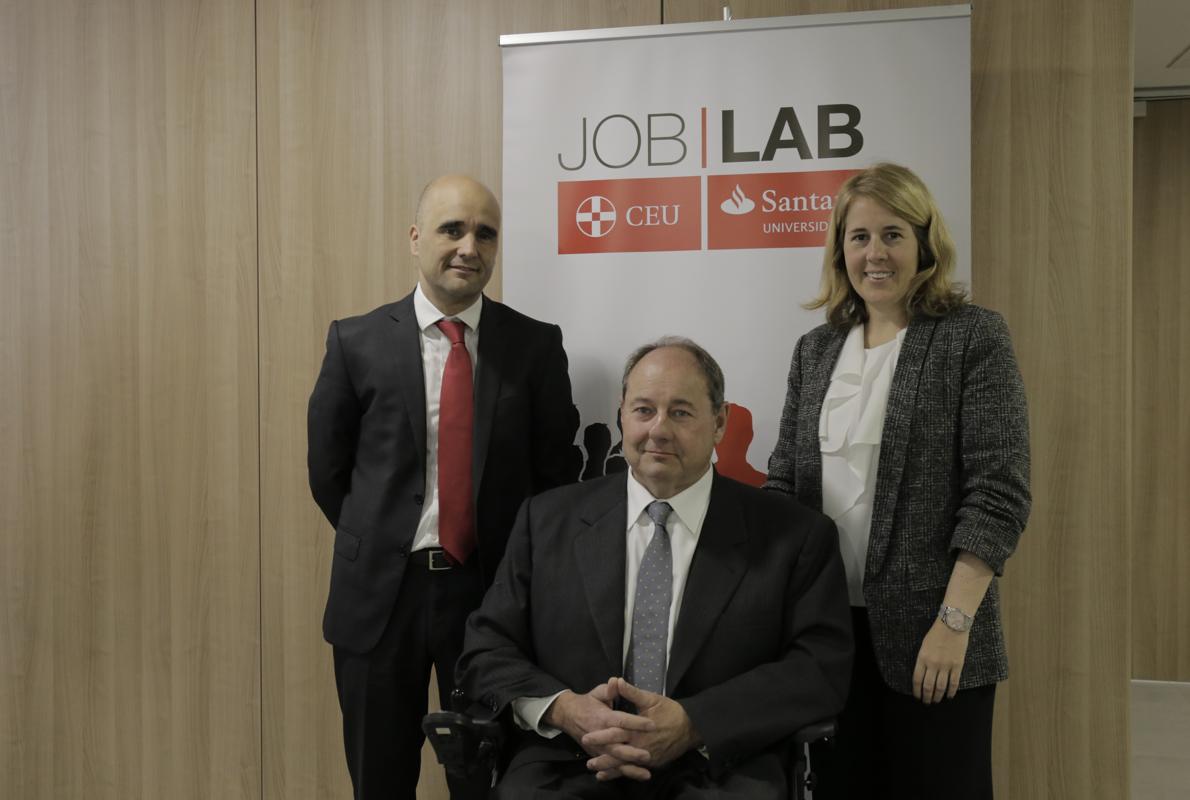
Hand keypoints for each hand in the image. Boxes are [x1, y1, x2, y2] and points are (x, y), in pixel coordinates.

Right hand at [543, 682, 654, 777]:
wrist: (568, 715)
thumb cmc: (588, 702)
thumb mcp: (598, 692)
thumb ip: (609, 689)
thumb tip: (617, 681)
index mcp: (603, 717)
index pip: (621, 721)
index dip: (636, 723)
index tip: (652, 724)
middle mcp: (600, 735)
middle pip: (617, 746)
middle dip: (632, 752)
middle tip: (648, 755)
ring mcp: (598, 748)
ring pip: (615, 760)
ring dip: (630, 766)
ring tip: (646, 772)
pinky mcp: (598, 754)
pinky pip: (611, 766)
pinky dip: (623, 773)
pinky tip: (637, 776)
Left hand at [582, 678, 700, 780]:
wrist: (691, 727)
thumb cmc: (670, 711)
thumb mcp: (651, 699)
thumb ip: (632, 692)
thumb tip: (617, 680)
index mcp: (638, 730)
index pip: (615, 733)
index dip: (600, 736)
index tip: (586, 737)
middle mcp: (641, 746)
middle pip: (618, 754)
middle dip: (603, 759)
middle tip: (588, 763)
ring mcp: (648, 757)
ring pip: (626, 766)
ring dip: (611, 770)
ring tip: (597, 773)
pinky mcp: (653, 763)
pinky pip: (636, 769)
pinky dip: (624, 773)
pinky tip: (615, 776)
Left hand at [913, 618, 969, 702]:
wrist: (952, 624)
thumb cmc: (936, 633)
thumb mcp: (924, 645)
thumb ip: (923, 660)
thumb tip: (922, 674)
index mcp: (922, 658)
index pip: (917, 679)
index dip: (916, 691)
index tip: (917, 696)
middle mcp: (933, 664)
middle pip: (928, 686)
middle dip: (926, 697)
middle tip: (926, 702)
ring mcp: (946, 666)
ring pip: (940, 687)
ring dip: (937, 697)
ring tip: (936, 701)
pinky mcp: (957, 666)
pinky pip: (954, 682)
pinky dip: (951, 691)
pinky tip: (949, 696)